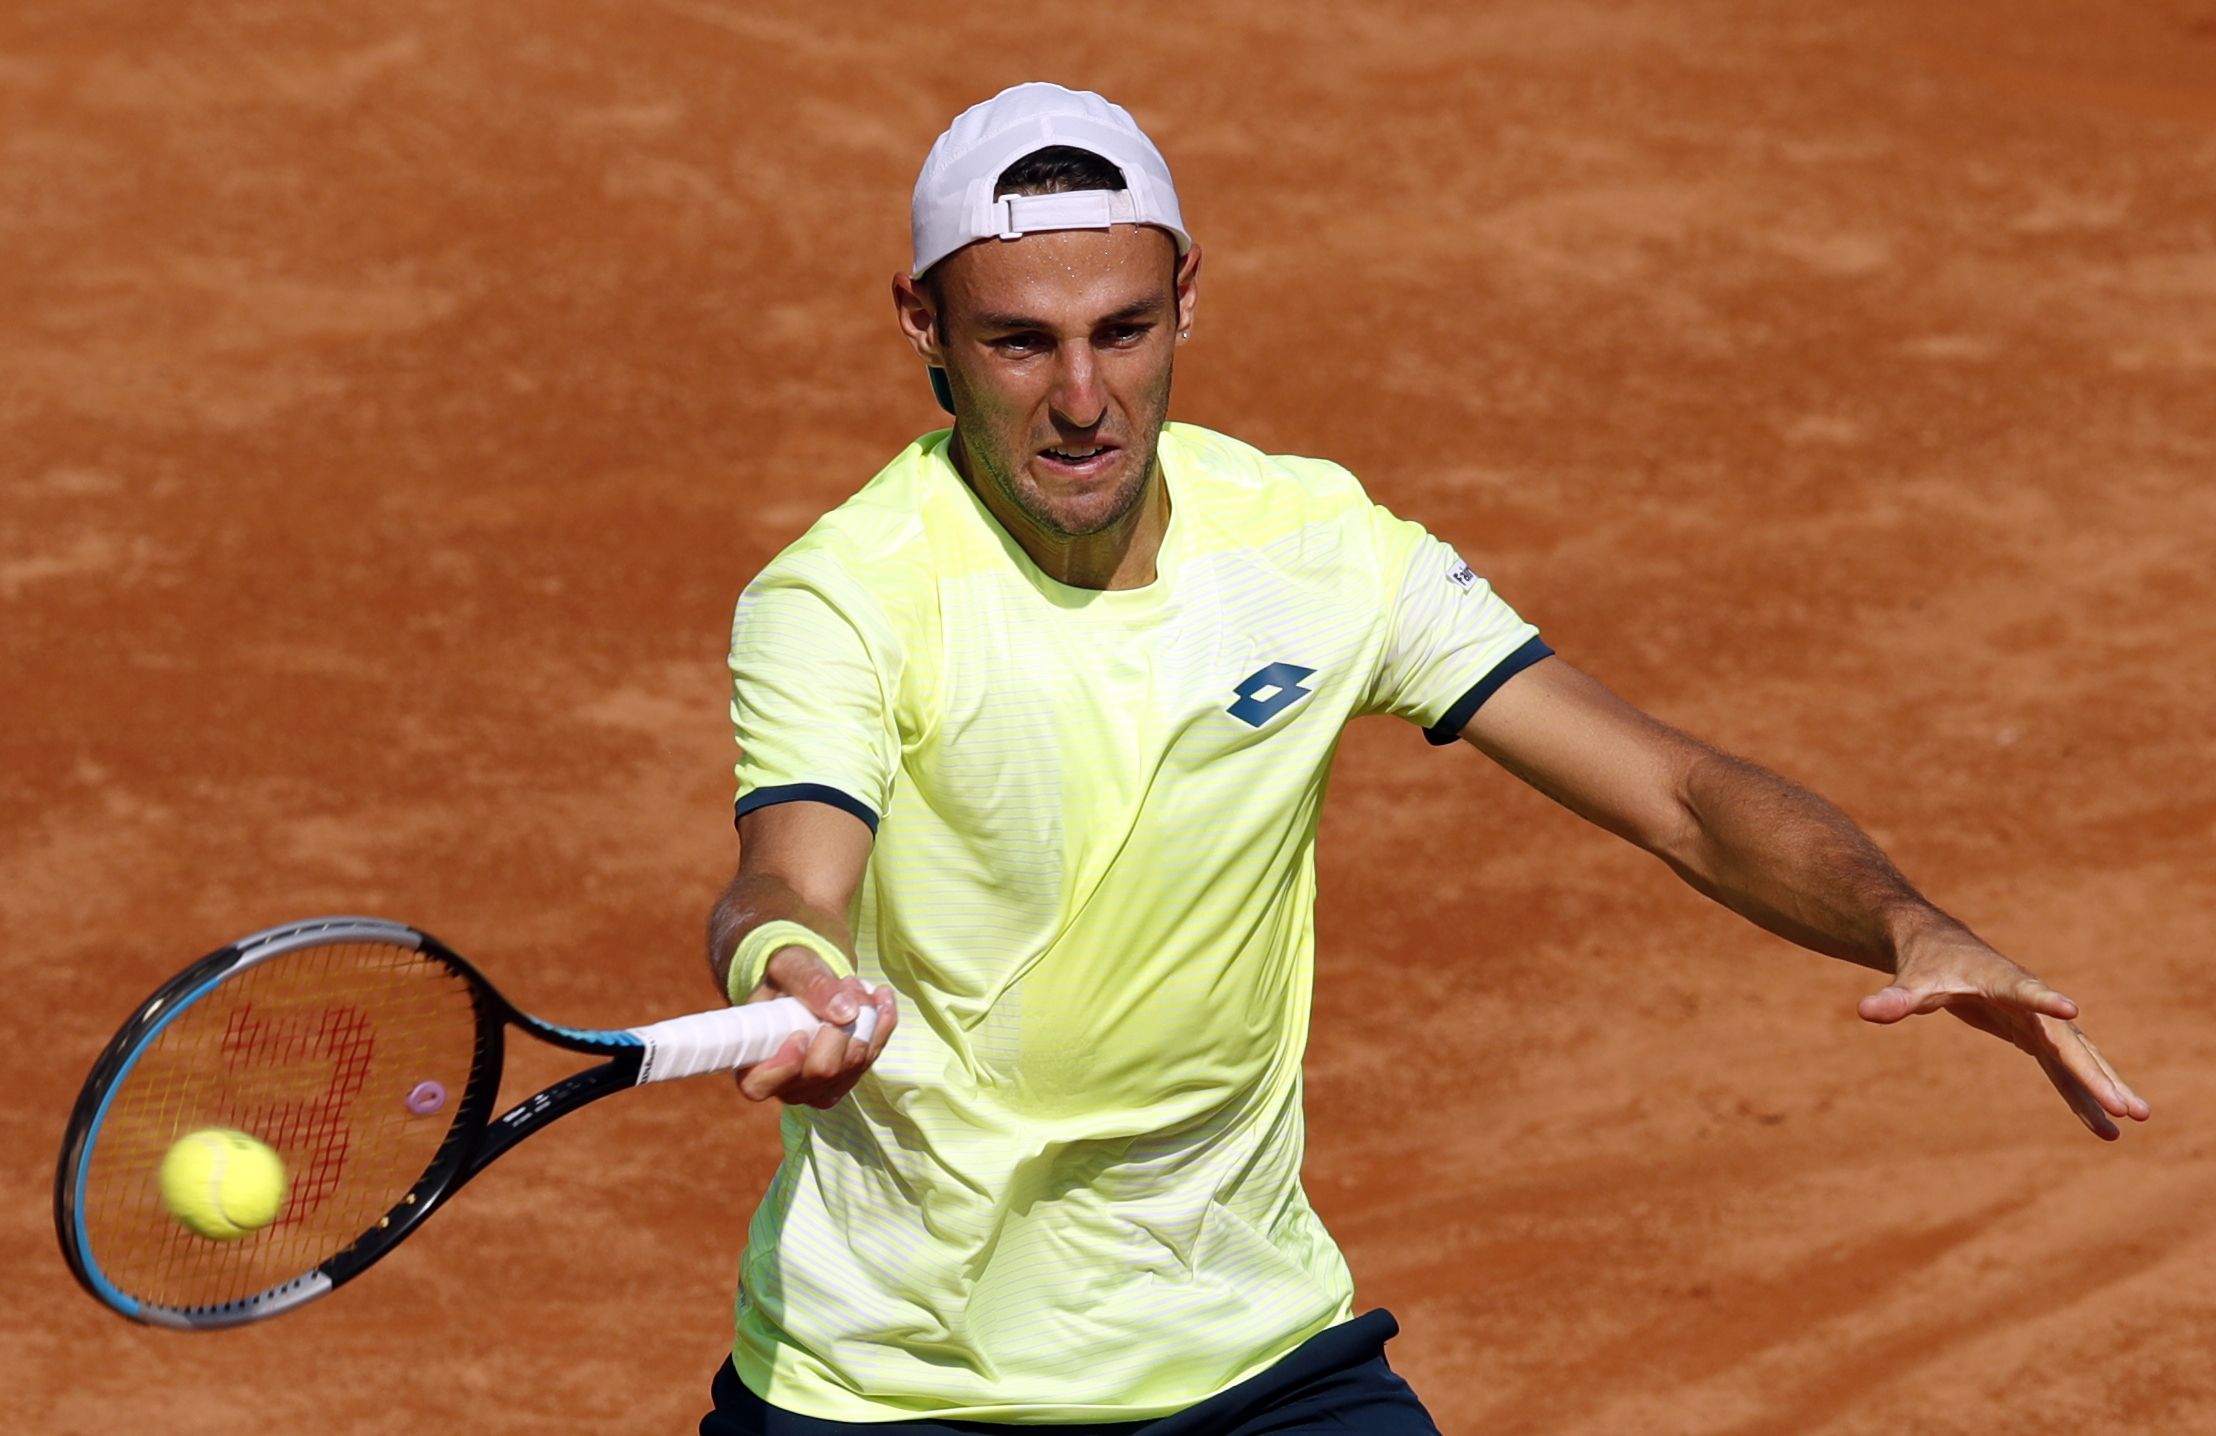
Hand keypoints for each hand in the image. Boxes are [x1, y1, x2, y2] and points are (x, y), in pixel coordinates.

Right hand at [735, 944, 898, 1109]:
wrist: (803, 982)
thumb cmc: (786, 976)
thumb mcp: (790, 966)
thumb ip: (811, 985)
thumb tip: (845, 1012)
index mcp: (751, 1061)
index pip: (759, 1084)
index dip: (783, 1066)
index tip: (799, 1035)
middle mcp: (783, 1084)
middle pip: (822, 1071)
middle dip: (841, 1026)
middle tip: (846, 983)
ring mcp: (816, 1087)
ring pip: (852, 1065)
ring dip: (865, 1021)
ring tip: (856, 984)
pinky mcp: (845, 1080)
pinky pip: (871, 1059)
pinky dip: (881, 1027)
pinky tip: (882, 999)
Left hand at [1858, 930, 2148, 1139]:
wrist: (1943, 949)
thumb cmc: (1928, 963)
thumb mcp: (1911, 983)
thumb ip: (1895, 999)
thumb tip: (1866, 1011)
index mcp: (2003, 983)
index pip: (2026, 992)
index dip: (2045, 1001)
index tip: (2072, 1010)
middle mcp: (2033, 1004)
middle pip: (2069, 1041)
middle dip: (2098, 1073)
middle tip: (2129, 1107)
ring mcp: (2041, 1023)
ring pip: (2079, 1059)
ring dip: (2105, 1088)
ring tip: (2136, 1119)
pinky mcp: (2038, 1038)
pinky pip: (2064, 1072)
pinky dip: (2082, 1096)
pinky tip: (2104, 1127)